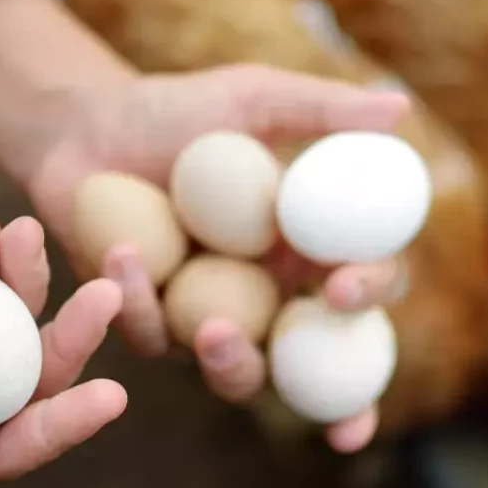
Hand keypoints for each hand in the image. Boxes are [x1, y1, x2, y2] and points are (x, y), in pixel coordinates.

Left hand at [24, 64, 410, 452]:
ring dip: (234, 366)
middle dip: (322, 388)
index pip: (367, 282)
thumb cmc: (177, 109)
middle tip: (311, 338)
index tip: (344, 286)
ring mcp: (214, 318)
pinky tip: (121, 255)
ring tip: (212, 331)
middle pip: (319, 363)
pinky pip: (155, 336)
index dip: (371, 293)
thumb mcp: (250, 98)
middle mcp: (274, 295)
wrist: (87, 127)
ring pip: (242, 374)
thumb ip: (321, 110)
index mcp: (312, 246)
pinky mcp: (154, 326)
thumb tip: (400, 106)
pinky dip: (139, 302)